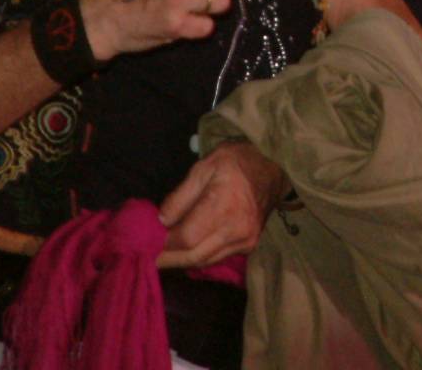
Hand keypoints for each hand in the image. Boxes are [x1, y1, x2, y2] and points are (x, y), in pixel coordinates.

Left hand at [157, 141, 285, 268]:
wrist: (273, 166)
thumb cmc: (236, 161)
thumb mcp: (203, 167)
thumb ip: (180, 196)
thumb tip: (161, 220)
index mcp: (223, 206)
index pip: (187, 237)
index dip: (165, 242)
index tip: (148, 239)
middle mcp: (236, 230)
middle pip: (194, 256)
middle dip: (169, 259)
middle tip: (149, 258)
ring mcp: (245, 240)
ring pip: (206, 261)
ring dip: (182, 261)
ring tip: (163, 257)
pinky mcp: (249, 244)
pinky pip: (218, 257)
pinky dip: (199, 257)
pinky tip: (186, 252)